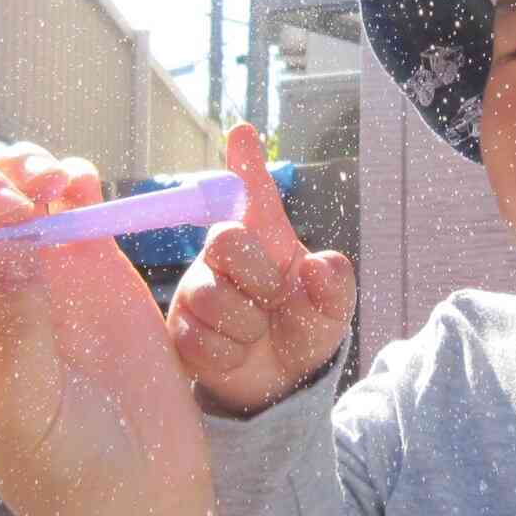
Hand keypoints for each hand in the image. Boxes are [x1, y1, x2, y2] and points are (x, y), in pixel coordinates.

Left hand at [0, 144, 207, 515]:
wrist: (139, 492)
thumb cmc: (61, 469)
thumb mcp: (24, 404)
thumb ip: (14, 323)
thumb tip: (4, 241)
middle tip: (17, 203)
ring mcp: (33, 274)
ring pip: (13, 195)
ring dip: (24, 173)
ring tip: (50, 182)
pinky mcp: (88, 264)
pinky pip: (71, 202)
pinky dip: (72, 180)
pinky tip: (78, 183)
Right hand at [169, 123, 356, 415]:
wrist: (280, 383)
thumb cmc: (303, 329)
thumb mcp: (332, 310)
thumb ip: (335, 285)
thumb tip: (318, 264)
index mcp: (266, 240)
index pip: (253, 194)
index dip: (247, 163)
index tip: (243, 132)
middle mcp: (226, 256)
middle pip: (225, 238)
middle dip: (259, 275)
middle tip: (274, 298)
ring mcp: (198, 289)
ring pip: (210, 295)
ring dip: (246, 323)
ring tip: (257, 333)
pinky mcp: (181, 327)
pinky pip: (199, 336)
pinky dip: (229, 352)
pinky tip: (238, 353)